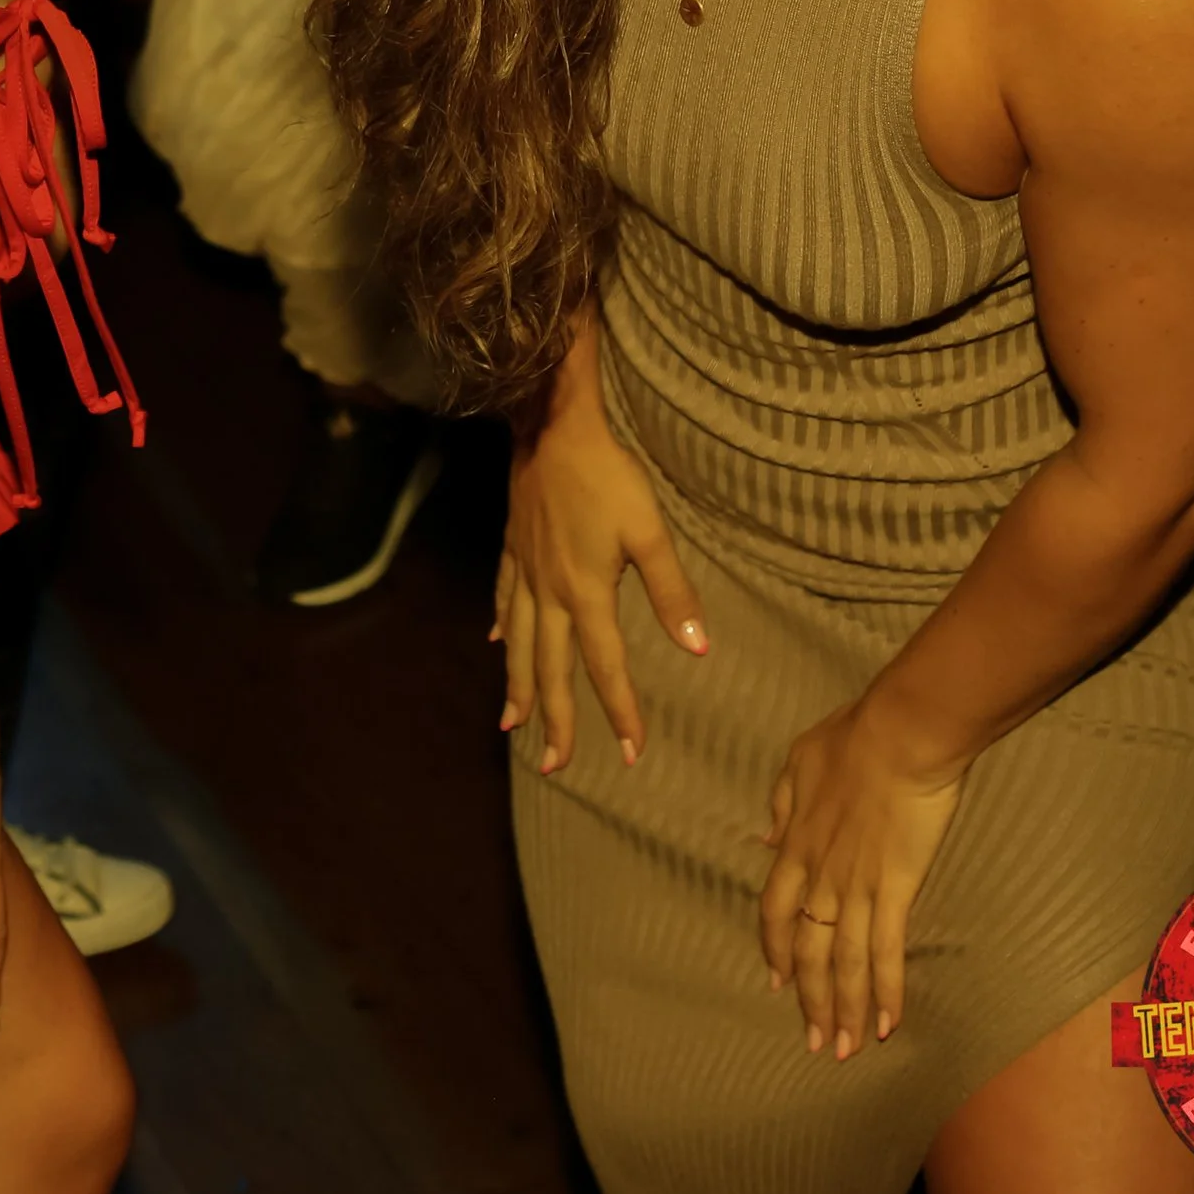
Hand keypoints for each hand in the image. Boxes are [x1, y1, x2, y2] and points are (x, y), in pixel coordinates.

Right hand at [496, 336, 706, 772]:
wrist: (552, 429)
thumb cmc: (607, 477)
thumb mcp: (648, 532)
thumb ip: (673, 592)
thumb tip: (699, 649)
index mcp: (586, 592)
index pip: (605, 665)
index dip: (620, 711)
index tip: (632, 753)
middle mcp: (549, 592)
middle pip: (550, 668)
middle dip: (556, 719)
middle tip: (556, 764)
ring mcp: (525, 572)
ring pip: (517, 643)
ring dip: (518, 686)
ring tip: (512, 725)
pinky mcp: (513, 549)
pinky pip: (502, 600)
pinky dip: (499, 628)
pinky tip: (494, 644)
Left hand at [758, 700, 963, 1060]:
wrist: (900, 734)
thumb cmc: (854, 737)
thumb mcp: (799, 762)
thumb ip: (783, 805)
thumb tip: (770, 839)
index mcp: (796, 844)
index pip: (776, 911)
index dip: (776, 949)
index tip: (778, 981)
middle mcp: (820, 875)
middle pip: (808, 950)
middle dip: (811, 999)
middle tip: (815, 1040)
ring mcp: (857, 886)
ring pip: (844, 963)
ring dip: (843, 1009)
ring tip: (843, 1049)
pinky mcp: (896, 889)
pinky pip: (886, 951)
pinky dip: (885, 991)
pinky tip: (887, 1024)